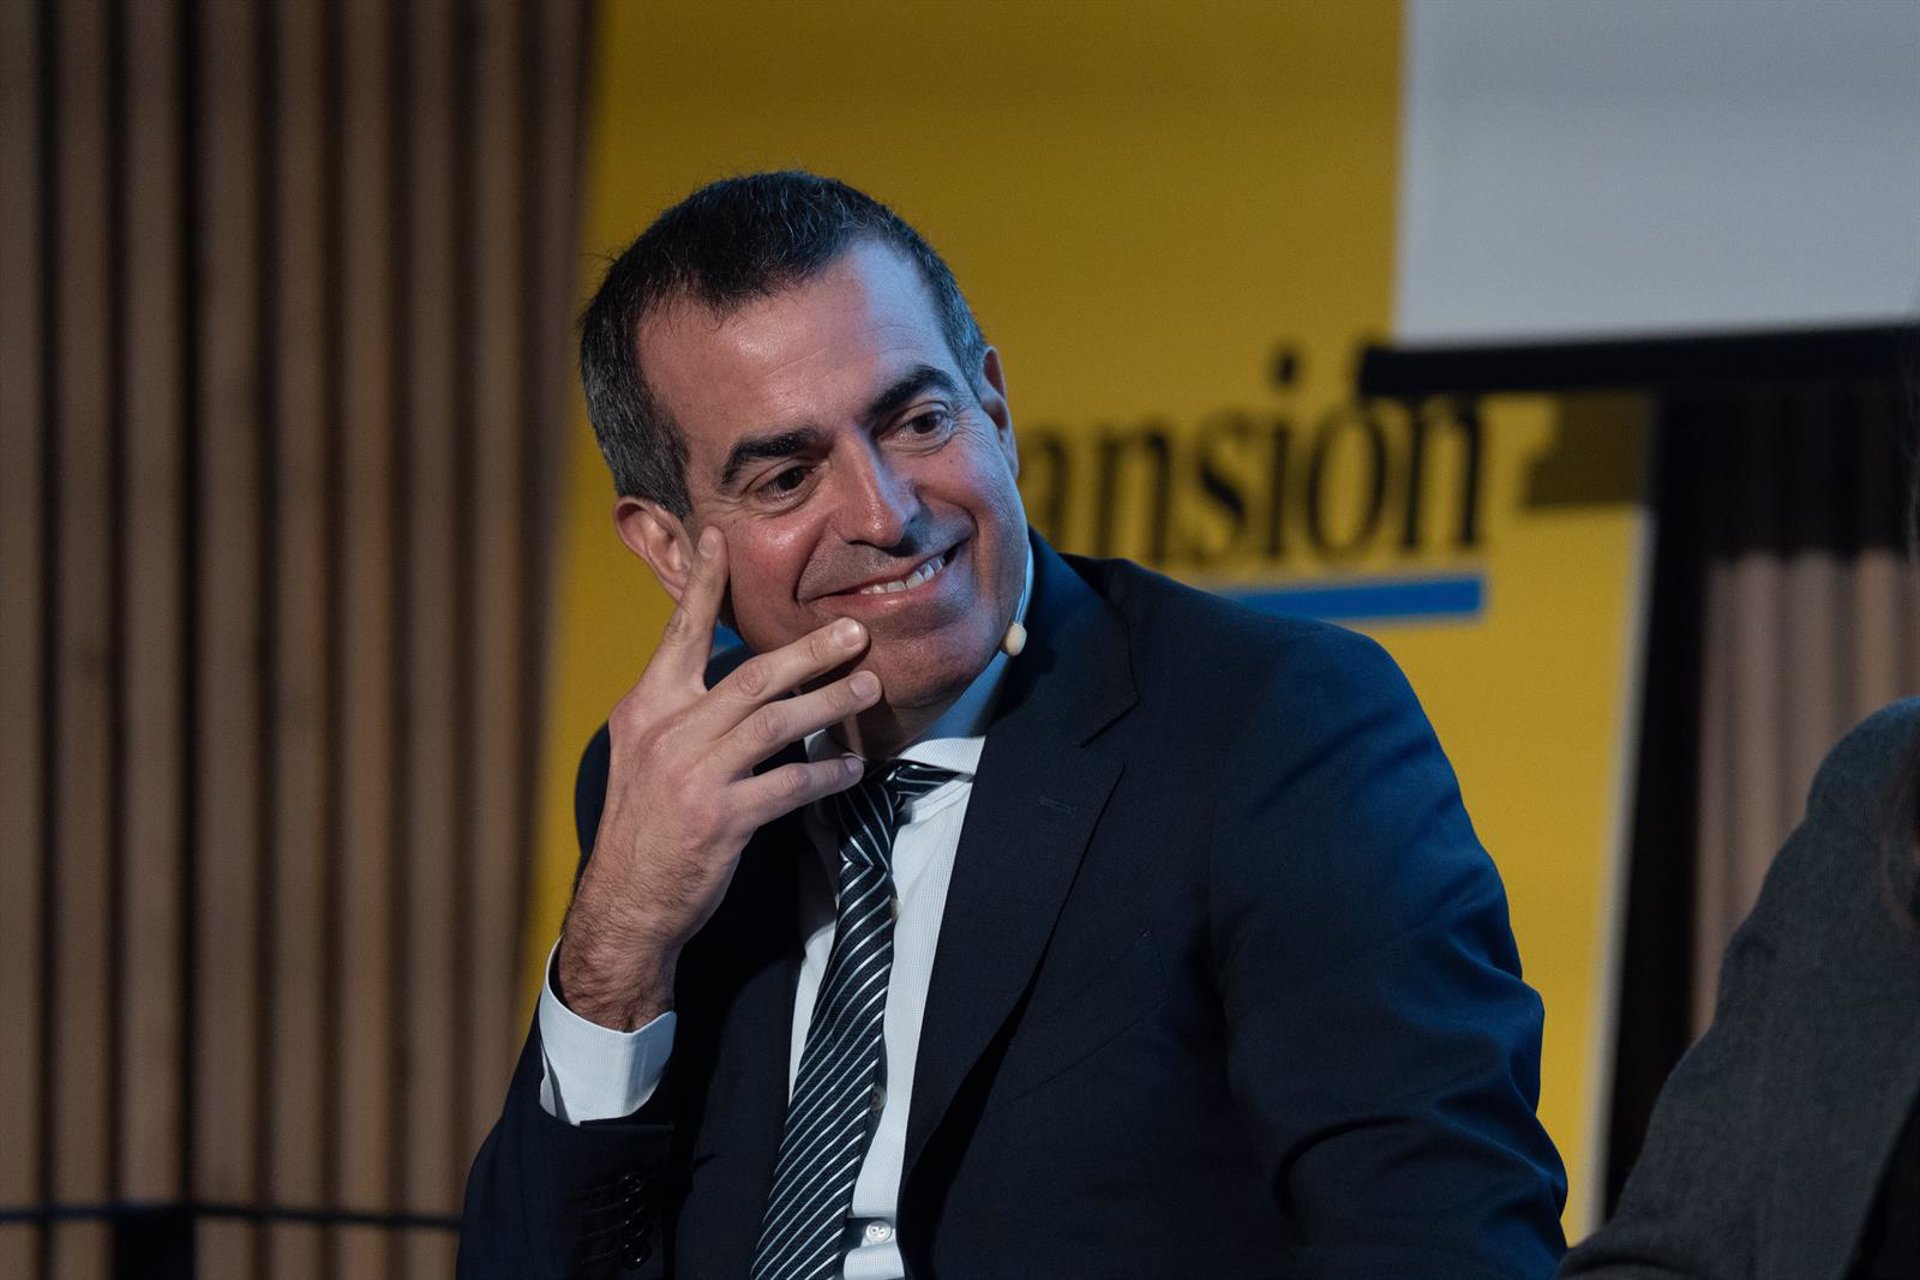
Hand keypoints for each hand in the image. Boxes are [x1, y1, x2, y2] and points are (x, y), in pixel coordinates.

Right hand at [557, 528, 879, 1029]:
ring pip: (777, 723)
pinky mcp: (722, 818)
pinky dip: (826, 773)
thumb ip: (682, 711)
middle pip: (752, 676)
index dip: (701, 586)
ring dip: (831, 703)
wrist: (627, 899)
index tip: (720, 540)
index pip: (679, 635)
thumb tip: (735, 674)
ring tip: (869, 689)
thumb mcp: (644, 754)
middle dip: (810, 651)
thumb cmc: (644, 822)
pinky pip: (789, 785)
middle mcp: (668, 733)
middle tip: (855, 632)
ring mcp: (695, 776)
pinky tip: (851, 766)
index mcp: (647, 708)